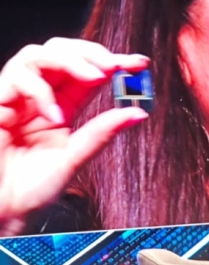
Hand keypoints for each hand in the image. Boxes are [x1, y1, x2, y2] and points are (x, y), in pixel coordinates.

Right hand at [0, 38, 149, 234]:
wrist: (1, 213)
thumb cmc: (31, 190)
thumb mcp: (74, 158)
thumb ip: (102, 133)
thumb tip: (140, 112)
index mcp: (63, 105)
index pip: (90, 72)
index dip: (114, 62)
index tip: (139, 63)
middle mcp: (41, 97)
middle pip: (63, 50)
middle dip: (92, 52)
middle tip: (115, 65)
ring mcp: (17, 98)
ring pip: (40, 54)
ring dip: (71, 60)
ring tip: (94, 76)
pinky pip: (16, 77)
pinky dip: (39, 90)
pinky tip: (54, 114)